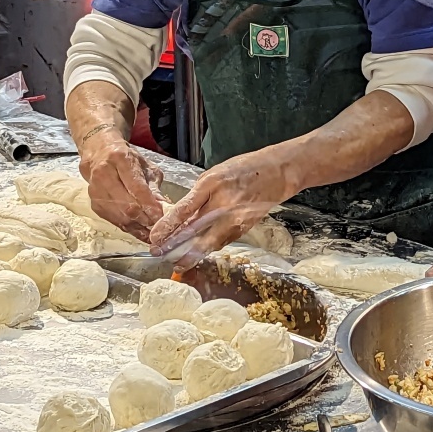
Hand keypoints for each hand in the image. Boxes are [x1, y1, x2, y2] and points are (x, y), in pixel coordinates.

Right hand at [79, 136, 165, 241]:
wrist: (99, 153)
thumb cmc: (126, 159)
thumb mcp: (145, 166)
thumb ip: (154, 187)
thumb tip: (164, 208)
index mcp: (120, 159)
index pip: (136, 187)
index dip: (149, 205)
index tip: (160, 215)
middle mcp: (104, 173)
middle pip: (127, 204)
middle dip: (145, 218)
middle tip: (158, 225)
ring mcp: (96, 190)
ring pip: (120, 216)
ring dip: (138, 226)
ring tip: (151, 230)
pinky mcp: (94, 204)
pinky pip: (113, 220)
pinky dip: (128, 228)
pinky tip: (140, 229)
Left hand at [148, 151, 293, 270]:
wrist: (277, 172)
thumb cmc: (245, 169)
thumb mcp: (214, 175)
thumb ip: (198, 196)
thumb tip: (180, 216)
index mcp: (212, 184)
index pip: (185, 209)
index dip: (168, 226)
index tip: (155, 237)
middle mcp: (224, 204)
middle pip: (195, 232)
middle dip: (176, 247)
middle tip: (160, 255)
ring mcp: (236, 219)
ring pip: (209, 243)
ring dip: (192, 254)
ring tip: (177, 262)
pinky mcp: (244, 228)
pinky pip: (222, 241)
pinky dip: (208, 248)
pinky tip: (198, 254)